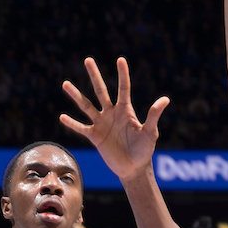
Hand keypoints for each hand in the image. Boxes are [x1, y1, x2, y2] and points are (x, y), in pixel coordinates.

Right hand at [60, 57, 168, 180]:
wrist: (134, 168)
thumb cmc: (144, 149)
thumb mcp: (150, 132)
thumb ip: (153, 115)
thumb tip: (165, 99)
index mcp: (125, 110)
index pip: (123, 88)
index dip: (122, 74)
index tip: (120, 60)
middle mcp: (111, 113)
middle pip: (101, 90)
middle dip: (95, 75)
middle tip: (88, 59)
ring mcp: (101, 124)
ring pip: (86, 106)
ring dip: (76, 95)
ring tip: (66, 83)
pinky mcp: (94, 136)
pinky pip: (81, 128)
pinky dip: (72, 123)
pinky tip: (62, 116)